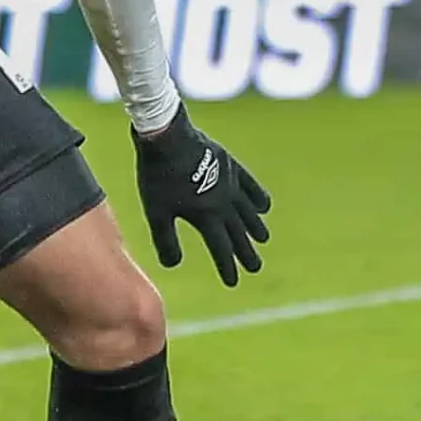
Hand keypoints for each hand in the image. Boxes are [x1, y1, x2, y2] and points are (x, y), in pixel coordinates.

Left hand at [133, 108, 272, 286]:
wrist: (168, 138)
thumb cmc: (158, 177)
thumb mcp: (156, 212)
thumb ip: (166, 240)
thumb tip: (173, 265)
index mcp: (207, 217)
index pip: (221, 249)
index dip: (227, 267)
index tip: (232, 282)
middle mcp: (225, 204)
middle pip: (239, 234)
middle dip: (245, 253)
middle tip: (254, 268)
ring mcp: (231, 184)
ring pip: (248, 212)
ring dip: (255, 227)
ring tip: (262, 239)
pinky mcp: (231, 166)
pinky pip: (251, 186)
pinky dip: (258, 198)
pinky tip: (264, 207)